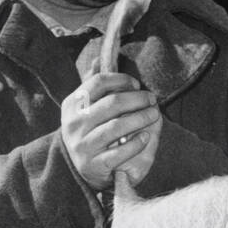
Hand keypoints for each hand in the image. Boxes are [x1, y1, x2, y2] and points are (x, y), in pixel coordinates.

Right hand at [61, 73, 163, 191]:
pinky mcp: (93, 165)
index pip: (98, 83)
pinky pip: (118, 152)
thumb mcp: (86, 107)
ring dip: (141, 118)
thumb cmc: (90, 131)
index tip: (137, 85)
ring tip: (155, 115)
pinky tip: (146, 136)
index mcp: (72, 105)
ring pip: (116, 127)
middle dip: (137, 99)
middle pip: (112, 103)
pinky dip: (136, 143)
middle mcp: (74, 124)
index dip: (121, 80)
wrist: (81, 169)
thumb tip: (99, 58)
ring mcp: (82, 145)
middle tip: (152, 100)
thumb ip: (93, 84)